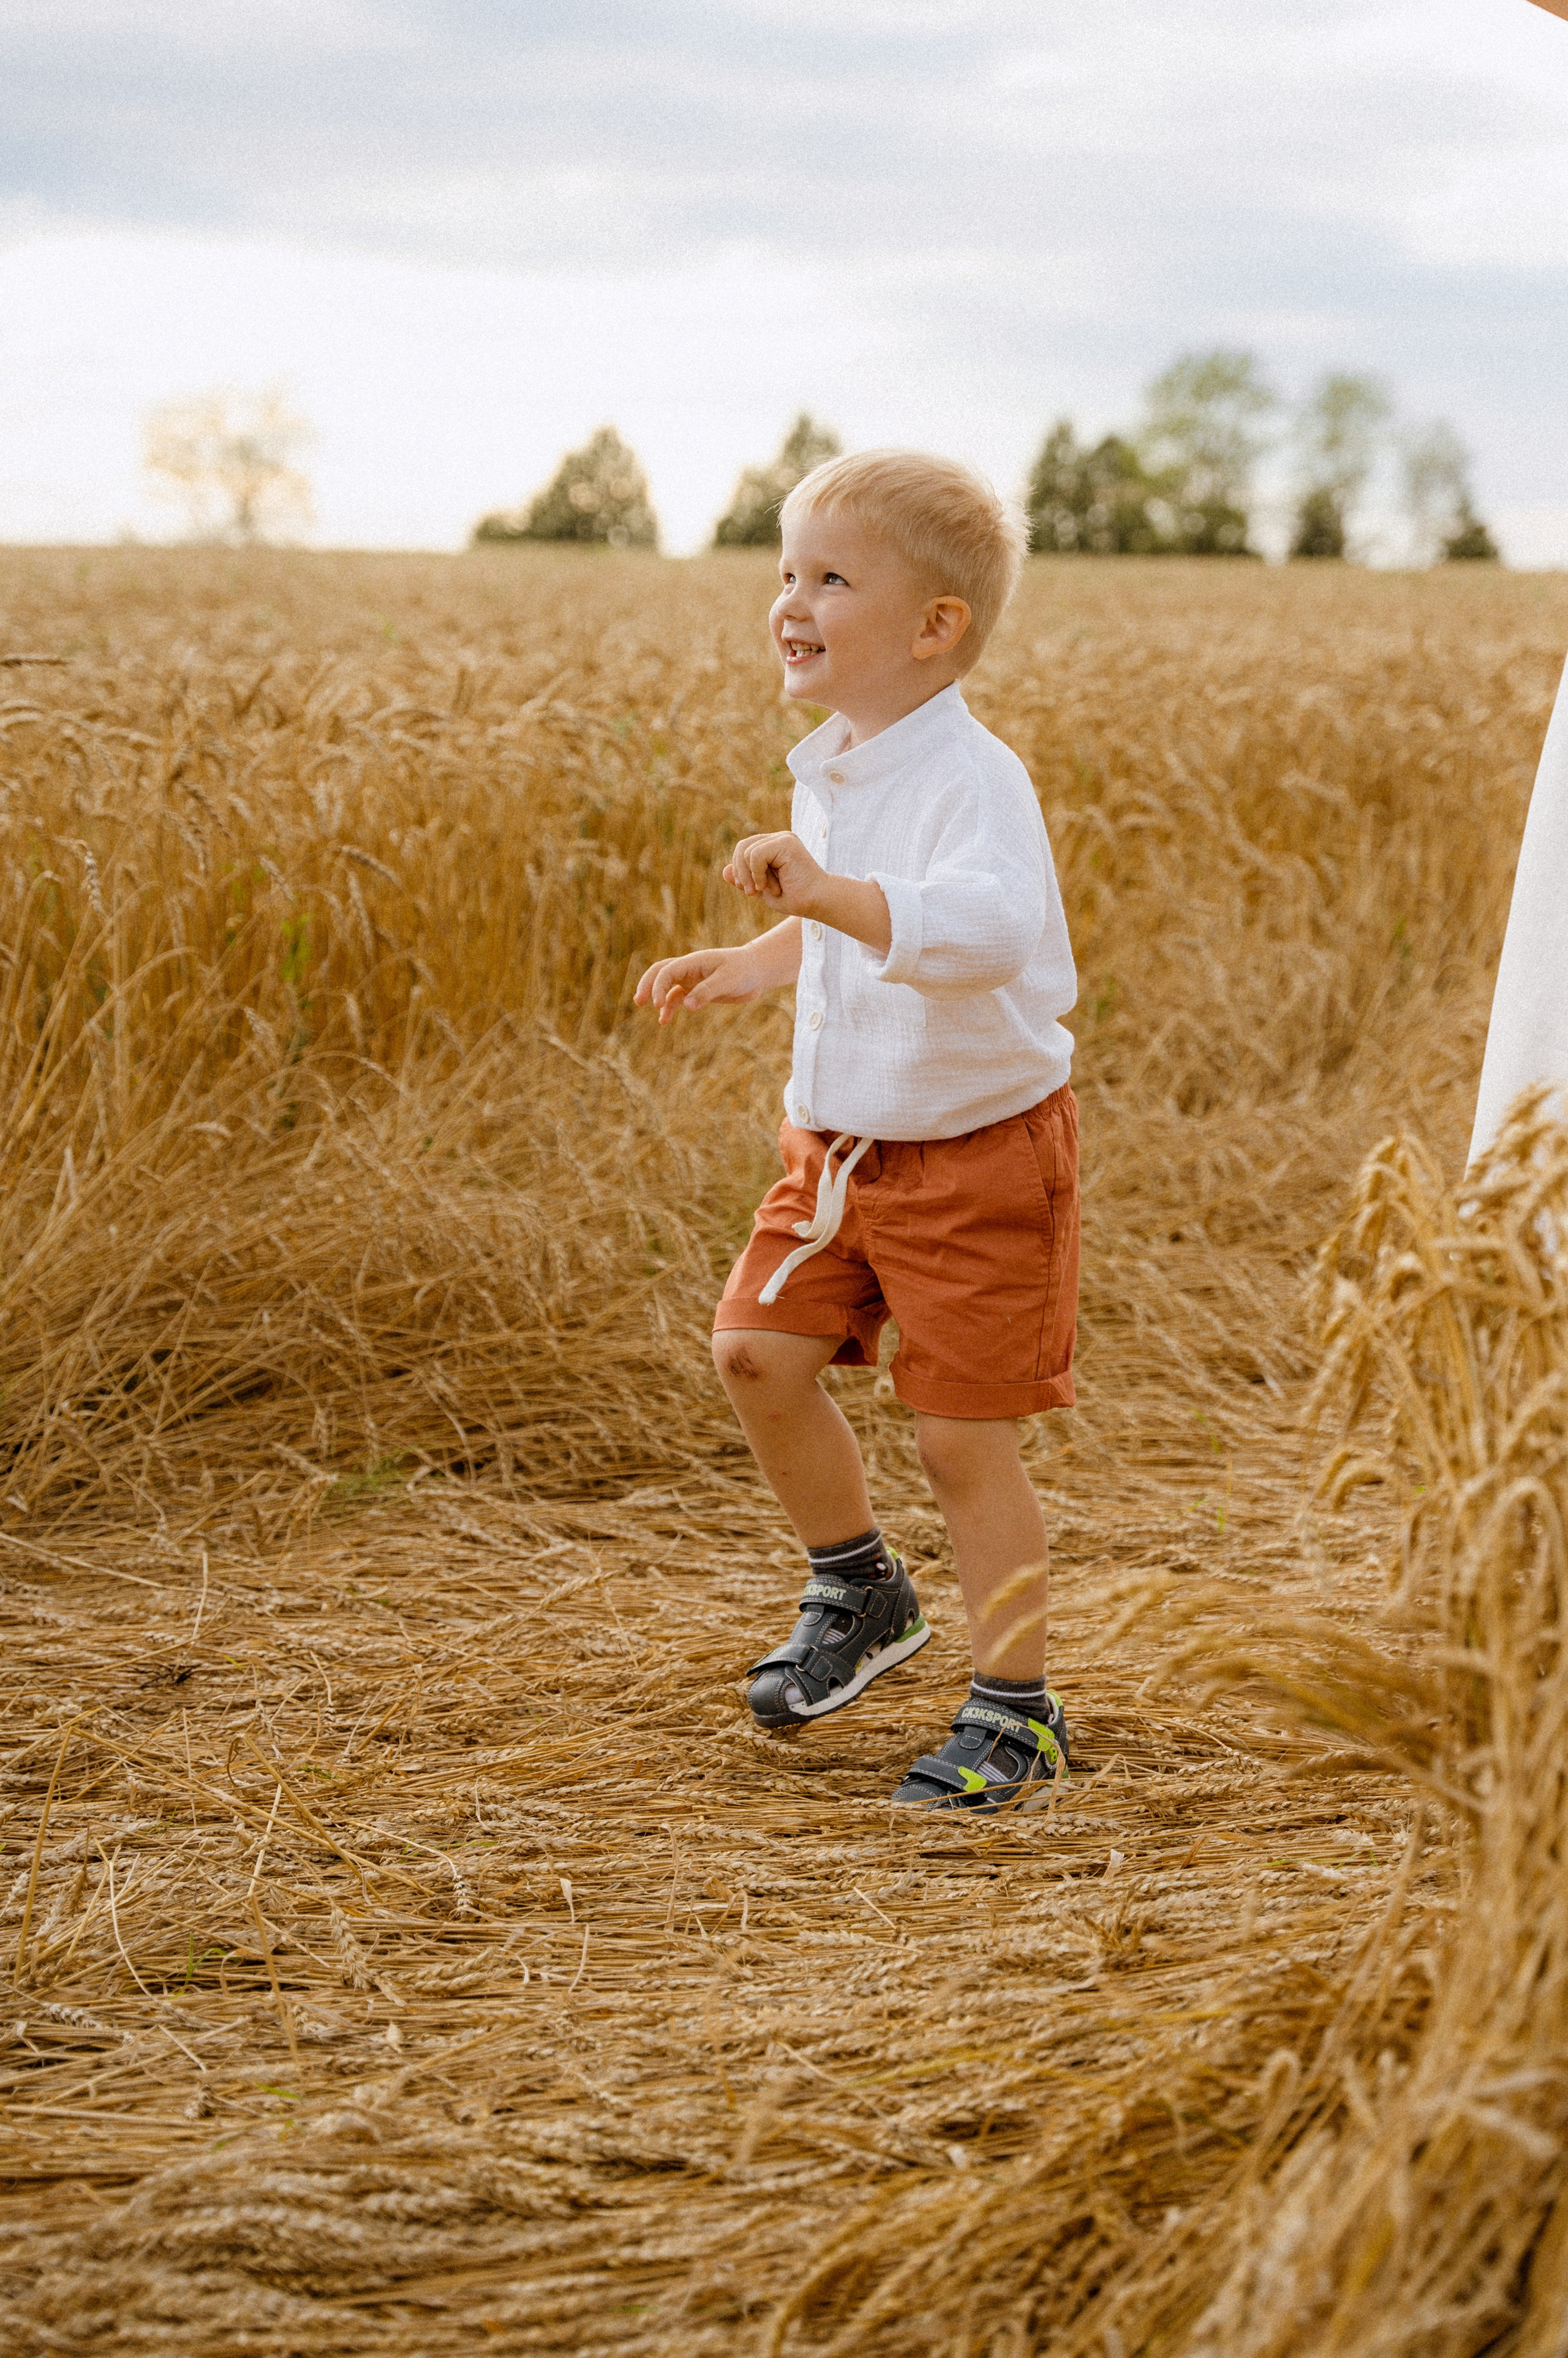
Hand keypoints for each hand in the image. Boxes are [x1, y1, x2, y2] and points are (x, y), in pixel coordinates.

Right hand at [633, 945, 761, 1023]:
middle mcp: (689, 969)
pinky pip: (677, 998)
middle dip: (647, 985)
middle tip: (639, 1001)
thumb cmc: (743, 970)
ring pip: (667, 986)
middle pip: (660, 973)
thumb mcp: (727, 980)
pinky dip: (670, 1008)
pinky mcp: (697, 991)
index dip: (658, 986)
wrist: (757, 971)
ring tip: (656, 1015)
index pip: (667, 971)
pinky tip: (664, 1021)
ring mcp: (692, 980)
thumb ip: (707, 992)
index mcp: (693, 961)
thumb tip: (687, 1006)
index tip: (657, 1005)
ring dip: (657, 998)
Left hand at [726, 835, 892, 955]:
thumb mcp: (762, 889)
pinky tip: (771, 886)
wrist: (817, 902)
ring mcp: (783, 838)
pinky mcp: (786, 843)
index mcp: (773, 847)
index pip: (743, 849)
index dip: (739, 871)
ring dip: (751, 876)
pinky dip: (757, 874)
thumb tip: (724, 871)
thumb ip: (744, 879)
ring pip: (746, 851)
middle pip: (742, 846)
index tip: (750, 891)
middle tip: (752, 893)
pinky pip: (755, 855)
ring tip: (768, 890)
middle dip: (740, 872)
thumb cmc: (795, 898)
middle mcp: (778, 839)